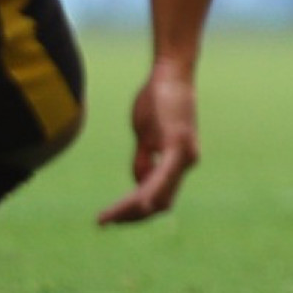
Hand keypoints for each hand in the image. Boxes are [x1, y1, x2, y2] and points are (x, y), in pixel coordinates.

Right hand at [97, 59, 200, 225]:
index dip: (135, 214)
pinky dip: (150, 191)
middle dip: (131, 217)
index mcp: (180, 162)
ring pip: (159, 195)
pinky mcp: (178, 143)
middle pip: (160, 203)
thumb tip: (139, 185)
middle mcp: (187, 162)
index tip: (110, 220)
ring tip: (108, 217)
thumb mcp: (147, 135)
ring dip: (132, 209)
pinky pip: (164, 175)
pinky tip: (139, 203)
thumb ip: (145, 160)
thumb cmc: (158, 99)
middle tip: (105, 221)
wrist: (171, 71)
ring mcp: (185, 154)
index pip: (158, 199)